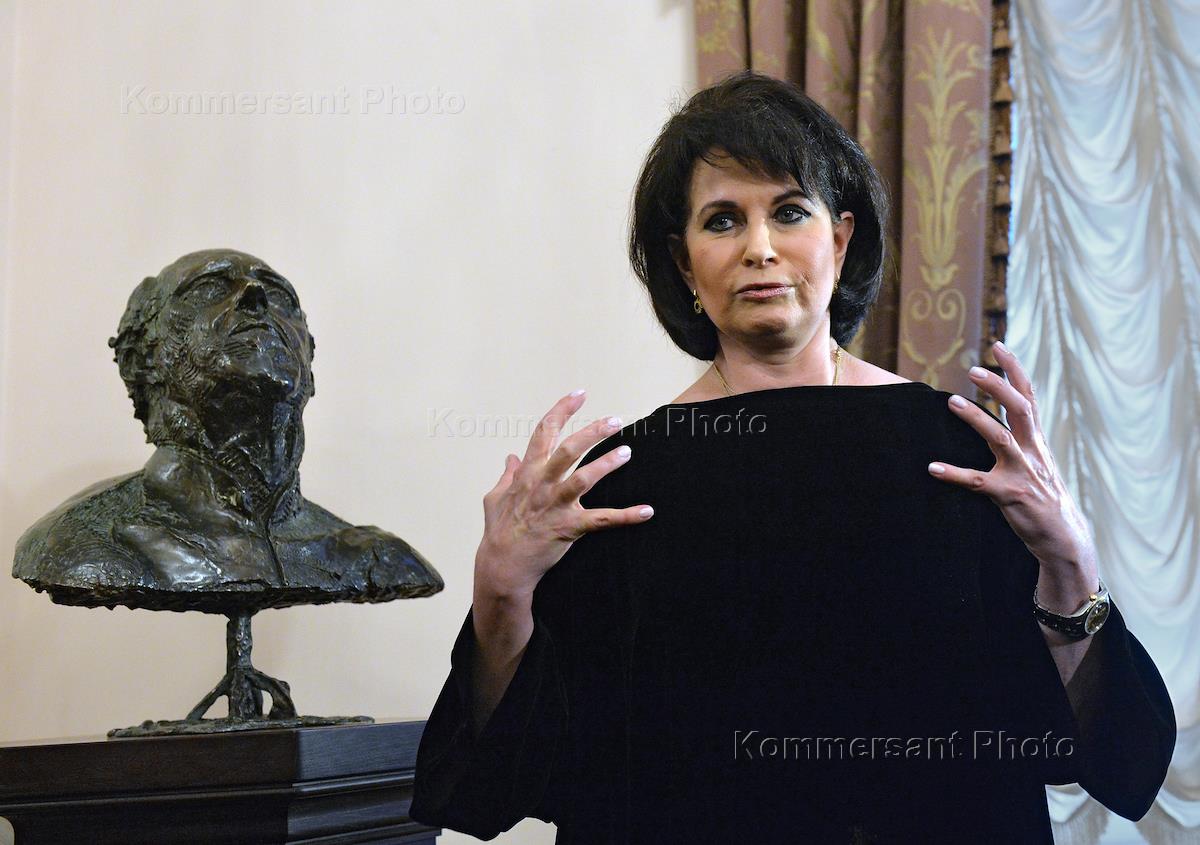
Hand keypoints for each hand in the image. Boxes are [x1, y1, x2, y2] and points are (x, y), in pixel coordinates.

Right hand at [474, 389, 653, 600]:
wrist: (503, 566)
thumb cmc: (499, 532)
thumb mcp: (495, 498)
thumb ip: (506, 476)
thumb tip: (510, 458)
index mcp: (527, 474)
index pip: (543, 433)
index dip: (561, 411)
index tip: (579, 394)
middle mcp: (541, 485)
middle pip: (567, 450)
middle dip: (591, 433)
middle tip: (615, 420)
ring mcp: (555, 506)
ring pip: (582, 479)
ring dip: (606, 464)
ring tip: (627, 453)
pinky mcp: (568, 528)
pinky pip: (601, 520)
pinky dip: (625, 516)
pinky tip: (646, 511)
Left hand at [927, 342, 1098, 595]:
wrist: (1063, 537)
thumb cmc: (1044, 497)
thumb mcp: (1037, 463)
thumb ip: (1021, 441)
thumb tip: (1001, 419)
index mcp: (1036, 440)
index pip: (1028, 396)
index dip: (1014, 370)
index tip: (999, 346)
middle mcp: (1032, 451)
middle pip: (1020, 409)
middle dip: (999, 386)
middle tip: (973, 370)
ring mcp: (1022, 472)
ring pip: (1000, 438)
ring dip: (976, 419)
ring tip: (952, 402)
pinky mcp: (1009, 495)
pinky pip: (977, 482)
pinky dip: (954, 473)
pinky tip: (933, 468)